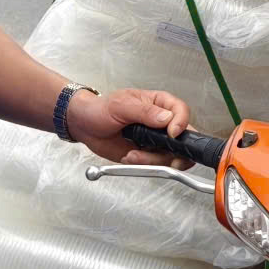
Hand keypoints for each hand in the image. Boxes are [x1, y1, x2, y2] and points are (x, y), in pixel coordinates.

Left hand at [67, 88, 196, 166]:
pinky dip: (143, 164)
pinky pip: (155, 165)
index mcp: (160, 103)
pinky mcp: (147, 154)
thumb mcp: (121, 106)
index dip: (181, 124)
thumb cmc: (101, 109)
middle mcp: (161, 122)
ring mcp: (155, 140)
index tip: (172, 133)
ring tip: (133, 155)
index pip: (181, 112)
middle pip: (183, 138)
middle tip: (167, 158)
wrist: (85, 127)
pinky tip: (129, 157)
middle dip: (176, 151)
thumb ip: (145, 112)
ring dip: (153, 160)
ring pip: (170, 155)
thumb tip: (167, 119)